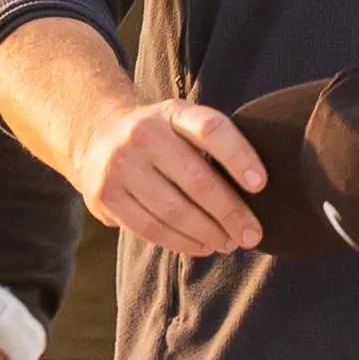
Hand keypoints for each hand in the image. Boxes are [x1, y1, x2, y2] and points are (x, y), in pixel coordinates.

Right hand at [73, 98, 269, 254]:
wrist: (97, 135)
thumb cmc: (160, 137)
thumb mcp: (182, 123)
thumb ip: (211, 147)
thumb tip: (256, 195)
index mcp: (172, 112)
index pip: (211, 129)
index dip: (239, 157)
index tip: (262, 186)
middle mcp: (143, 133)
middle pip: (197, 180)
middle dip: (231, 214)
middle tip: (252, 235)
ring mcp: (119, 164)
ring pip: (175, 211)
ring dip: (208, 234)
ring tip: (228, 243)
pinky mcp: (104, 195)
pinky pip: (151, 228)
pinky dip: (181, 243)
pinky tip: (201, 246)